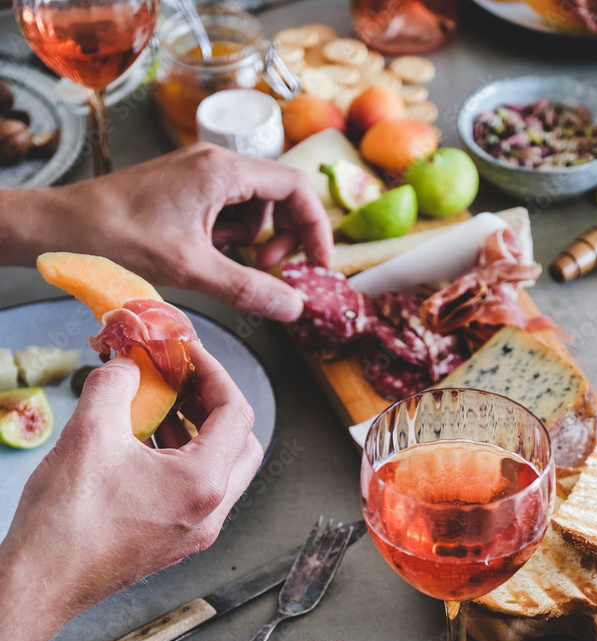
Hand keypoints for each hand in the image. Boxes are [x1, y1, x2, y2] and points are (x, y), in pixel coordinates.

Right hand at [0, 343, 260, 640]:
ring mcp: (195, 532)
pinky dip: (181, 459)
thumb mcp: (88, 432)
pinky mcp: (175, 542)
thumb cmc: (66, 521)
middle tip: (182, 379)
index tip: (188, 353)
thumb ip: (115, 383)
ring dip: (197, 431)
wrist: (40, 584)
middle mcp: (211, 513)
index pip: (235, 414)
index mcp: (203, 484)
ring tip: (159, 404)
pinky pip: (195, 491)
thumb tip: (128, 365)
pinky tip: (143, 441)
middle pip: (241, 444)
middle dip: (215, 404)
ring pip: (220, 469)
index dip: (214, 373)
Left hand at [1, 144, 332, 321]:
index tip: (318, 264)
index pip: (296, 187)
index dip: (315, 227)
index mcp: (223, 170)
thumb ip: (249, 288)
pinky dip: (225, 238)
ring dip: (250, 241)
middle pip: (277, 196)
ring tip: (223, 265)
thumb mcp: (192, 270)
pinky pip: (224, 212)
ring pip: (250, 207)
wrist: (64, 227)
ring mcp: (198, 174)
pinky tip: (203, 257)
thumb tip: (295, 307)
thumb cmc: (119, 238)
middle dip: (282, 237)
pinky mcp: (183, 190)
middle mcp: (214, 163)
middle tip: (268, 270)